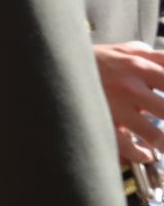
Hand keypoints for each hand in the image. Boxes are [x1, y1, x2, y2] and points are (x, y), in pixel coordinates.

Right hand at [94, 41, 163, 161]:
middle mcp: (130, 85)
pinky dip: (142, 155)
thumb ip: (149, 56)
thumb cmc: (93, 61)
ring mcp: (115, 107)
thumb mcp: (122, 50)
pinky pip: (129, 148)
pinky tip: (145, 153)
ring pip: (154, 135)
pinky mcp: (100, 124)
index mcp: (138, 64)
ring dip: (162, 142)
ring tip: (162, 143)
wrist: (53, 67)